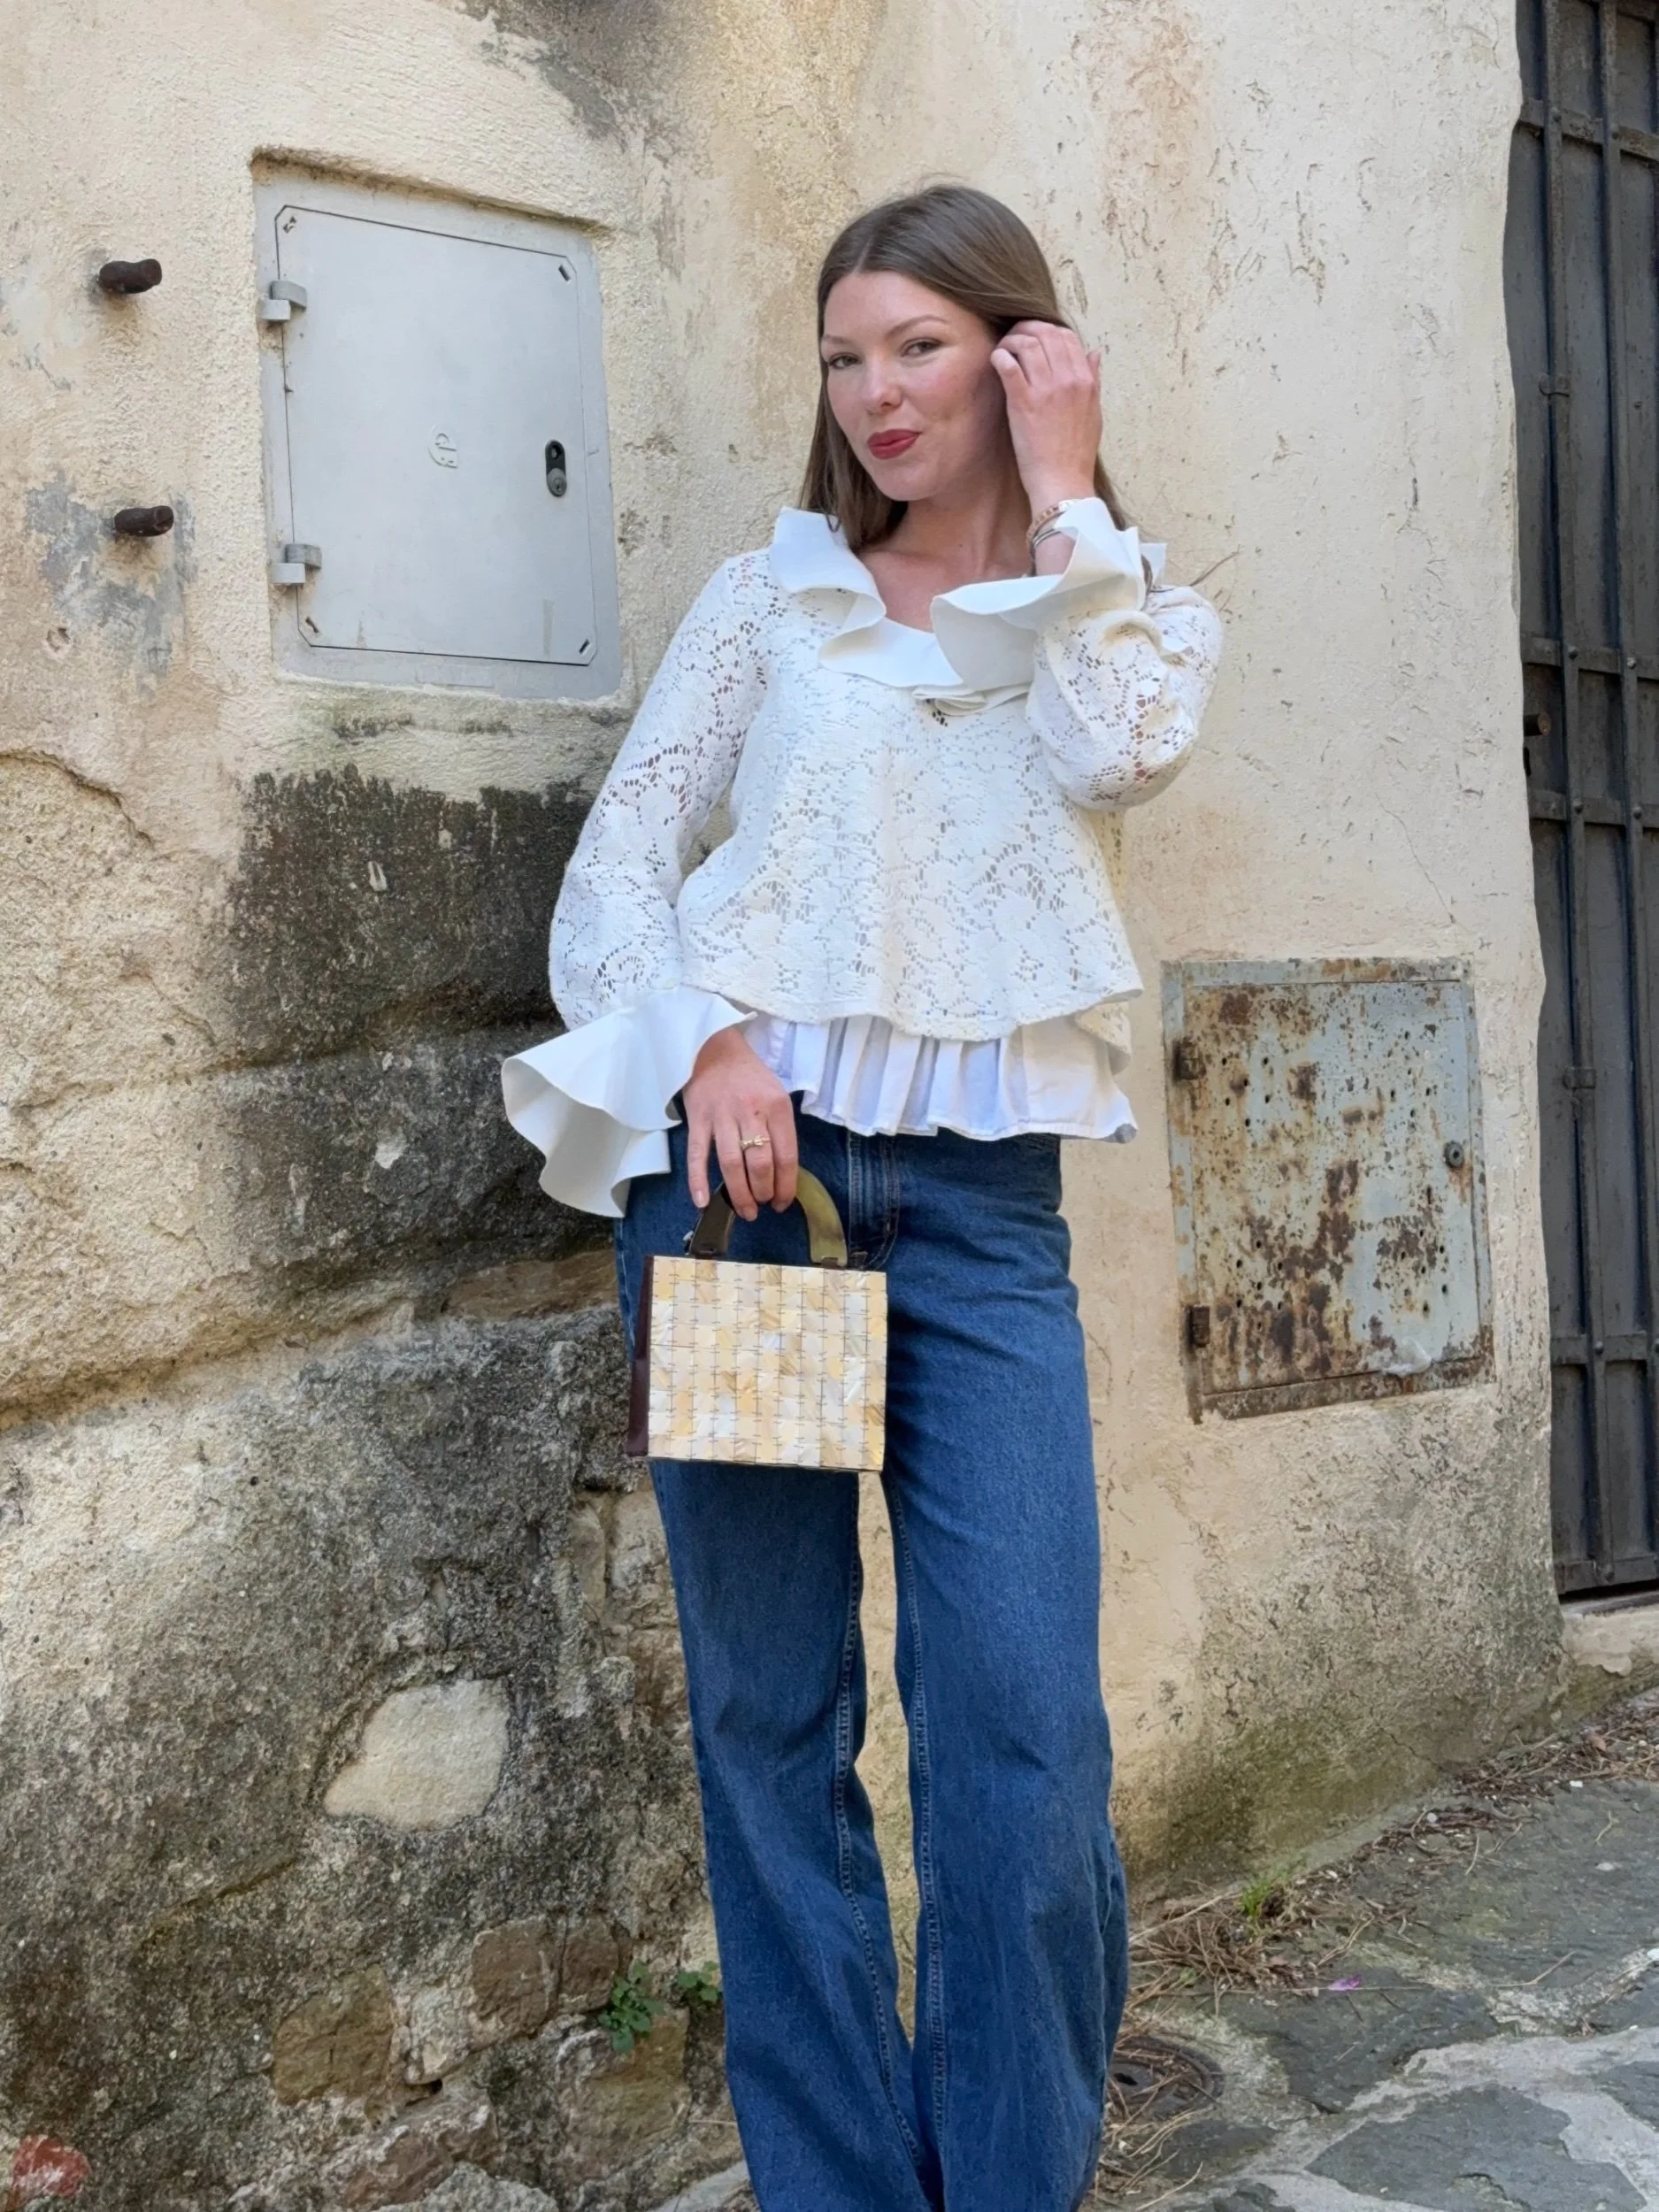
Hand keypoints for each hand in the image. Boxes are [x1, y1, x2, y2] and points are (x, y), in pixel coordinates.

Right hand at [683, 1027, 799, 1219]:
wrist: (713, 1049)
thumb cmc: (749, 1077)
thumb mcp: (776, 1095)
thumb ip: (780, 1129)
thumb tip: (782, 1172)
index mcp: (776, 1106)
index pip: (786, 1156)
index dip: (786, 1186)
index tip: (783, 1202)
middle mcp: (750, 1112)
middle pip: (760, 1164)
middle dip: (764, 1192)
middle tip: (763, 1204)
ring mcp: (721, 1116)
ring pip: (732, 1164)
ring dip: (740, 1194)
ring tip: (746, 1211)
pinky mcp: (698, 1120)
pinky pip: (697, 1155)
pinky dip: (698, 1181)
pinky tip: (703, 1202)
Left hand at [989, 320, 1101, 515]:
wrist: (1063, 482)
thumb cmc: (1076, 453)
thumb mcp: (1094, 413)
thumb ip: (1093, 380)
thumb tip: (1094, 353)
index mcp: (1085, 381)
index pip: (1067, 337)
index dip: (1047, 329)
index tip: (1034, 336)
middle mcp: (1067, 380)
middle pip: (1045, 334)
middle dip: (1026, 329)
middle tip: (1013, 337)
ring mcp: (1045, 390)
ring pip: (1027, 343)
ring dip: (1011, 340)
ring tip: (1003, 349)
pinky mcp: (1023, 403)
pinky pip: (1009, 365)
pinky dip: (1000, 356)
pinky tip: (995, 360)